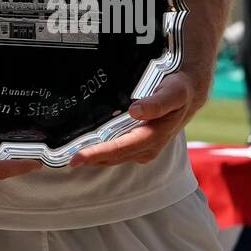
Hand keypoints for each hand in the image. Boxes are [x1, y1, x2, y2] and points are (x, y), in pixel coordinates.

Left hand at [69, 69, 207, 167]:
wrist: (189, 92)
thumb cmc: (180, 91)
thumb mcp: (174, 92)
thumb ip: (157, 102)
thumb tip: (135, 111)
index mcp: (154, 136)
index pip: (120, 148)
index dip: (97, 153)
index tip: (77, 157)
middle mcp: (147, 147)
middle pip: (113, 156)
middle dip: (89, 159)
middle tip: (62, 158)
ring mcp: (143, 148)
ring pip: (113, 157)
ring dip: (93, 157)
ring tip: (67, 154)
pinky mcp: (138, 144)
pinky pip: (116, 151)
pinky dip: (100, 152)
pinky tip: (85, 146)